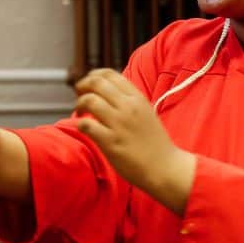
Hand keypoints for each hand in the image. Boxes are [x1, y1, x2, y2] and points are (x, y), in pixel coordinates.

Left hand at [74, 69, 194, 213]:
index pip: (109, 74)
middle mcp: (128, 107)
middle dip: (82, 86)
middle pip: (96, 83)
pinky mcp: (111, 142)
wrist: (164, 167)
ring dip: (79, 104)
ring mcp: (119, 124)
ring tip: (80, 113)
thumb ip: (128, 100)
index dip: (93, 76)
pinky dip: (80, 124)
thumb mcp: (146, 112)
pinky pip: (86, 125)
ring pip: (89, 101)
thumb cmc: (154, 143)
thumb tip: (106, 91)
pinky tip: (83, 128)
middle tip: (79, 95)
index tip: (88, 84)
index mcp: (137, 98)